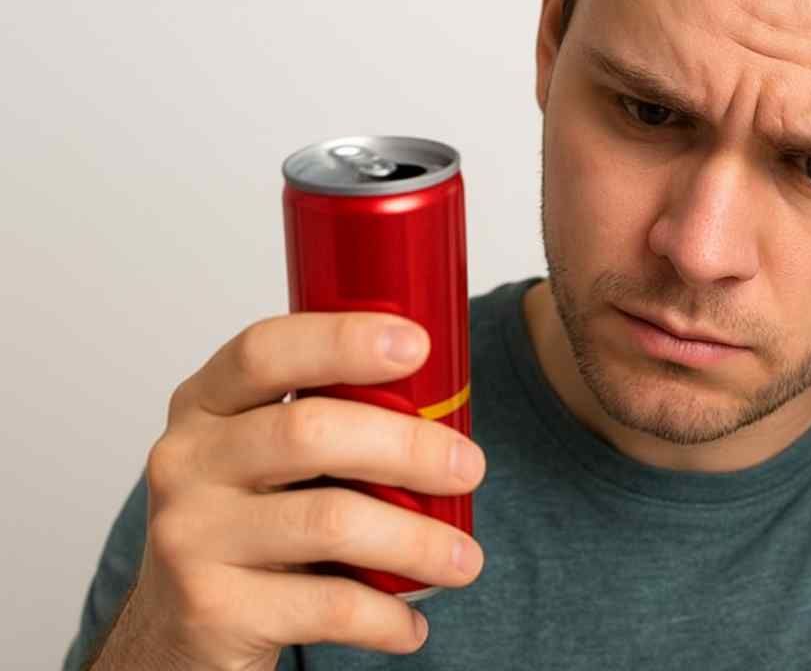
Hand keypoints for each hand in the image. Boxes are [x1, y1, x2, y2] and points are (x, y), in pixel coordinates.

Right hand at [103, 313, 485, 668]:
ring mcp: (189, 535)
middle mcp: (186, 461)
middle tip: (471, 468)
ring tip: (465, 560)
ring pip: (330, 522)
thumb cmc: (250, 521)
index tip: (417, 344)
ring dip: (416, 541)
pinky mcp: (209, 609)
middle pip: (309, 433)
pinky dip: (385, 615)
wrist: (180, 630)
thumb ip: (328, 416)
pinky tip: (414, 622)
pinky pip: (326, 606)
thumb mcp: (267, 455)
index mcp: (206, 403)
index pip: (265, 351)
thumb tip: (446, 397)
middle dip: (408, 446)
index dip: (342, 340)